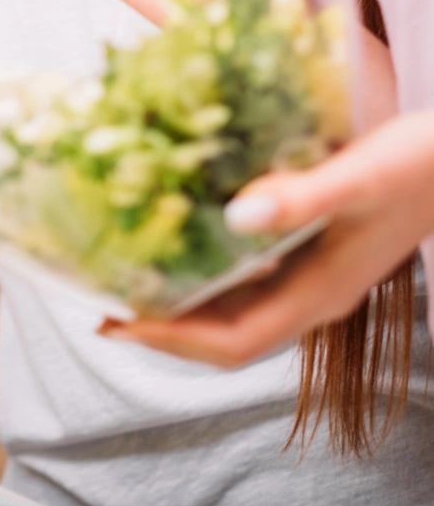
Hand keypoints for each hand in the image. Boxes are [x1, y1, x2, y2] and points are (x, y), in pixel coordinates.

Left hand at [100, 111, 433, 366]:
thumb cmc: (425, 162)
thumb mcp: (362, 174)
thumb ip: (303, 197)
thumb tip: (235, 215)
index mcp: (320, 294)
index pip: (231, 343)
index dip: (171, 340)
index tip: (118, 321)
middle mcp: (313, 298)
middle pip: (224, 338)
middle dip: (164, 331)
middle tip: (104, 309)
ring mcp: (314, 281)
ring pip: (235, 313)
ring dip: (181, 307)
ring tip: (126, 286)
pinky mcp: (315, 256)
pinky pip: (249, 284)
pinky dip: (207, 278)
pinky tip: (181, 250)